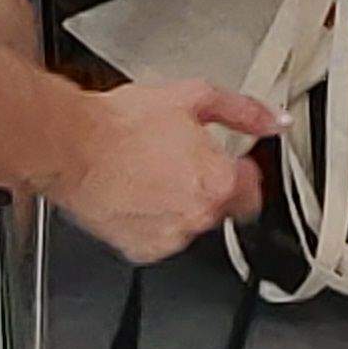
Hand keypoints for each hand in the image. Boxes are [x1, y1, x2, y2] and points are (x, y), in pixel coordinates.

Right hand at [41, 61, 284, 260]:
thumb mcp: (193, 98)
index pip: (253, 189)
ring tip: (152, 173)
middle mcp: (197, 217)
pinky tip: (137, 193)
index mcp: (217, 183)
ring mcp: (169, 238)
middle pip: (221, 206)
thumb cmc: (123, 125)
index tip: (229, 163)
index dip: (241, 171)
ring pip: (190, 222)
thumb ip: (243, 112)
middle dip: (208, 185)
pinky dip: (154, 220)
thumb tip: (274, 121)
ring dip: (180, 202)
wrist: (73, 148)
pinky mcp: (140, 250)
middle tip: (180, 160)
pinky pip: (161, 236)